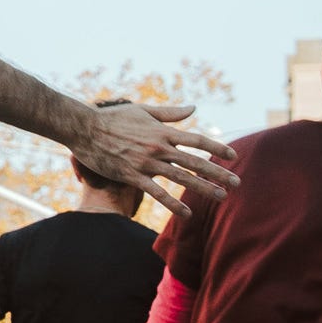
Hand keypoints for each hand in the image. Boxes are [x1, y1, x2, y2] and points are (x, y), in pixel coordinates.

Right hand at [71, 101, 238, 217]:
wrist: (84, 128)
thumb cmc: (112, 117)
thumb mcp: (143, 110)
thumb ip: (170, 113)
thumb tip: (193, 108)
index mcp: (162, 131)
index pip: (196, 140)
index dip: (217, 147)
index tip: (234, 156)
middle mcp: (158, 147)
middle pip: (195, 161)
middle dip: (218, 172)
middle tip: (237, 182)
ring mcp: (146, 162)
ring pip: (181, 177)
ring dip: (203, 188)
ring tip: (222, 197)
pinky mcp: (132, 175)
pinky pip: (156, 192)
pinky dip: (172, 204)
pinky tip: (186, 215)